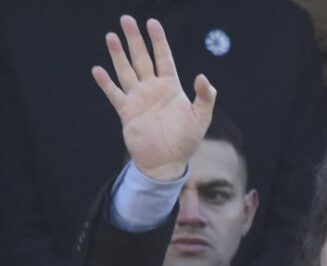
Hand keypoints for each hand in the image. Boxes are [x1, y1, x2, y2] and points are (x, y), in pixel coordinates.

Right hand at [92, 15, 214, 180]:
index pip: (164, 58)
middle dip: (135, 40)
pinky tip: (98, 69)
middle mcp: (153, 89)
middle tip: (127, 19)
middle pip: (142, 59)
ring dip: (118, 55)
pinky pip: (114, 94)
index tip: (152, 23)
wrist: (168, 162)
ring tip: (111, 36)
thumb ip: (205, 97)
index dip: (158, 41)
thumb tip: (202, 77)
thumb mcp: (201, 118)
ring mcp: (138, 99)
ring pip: (126, 71)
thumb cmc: (186, 141)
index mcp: (171, 88)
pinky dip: (106, 83)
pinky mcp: (127, 112)